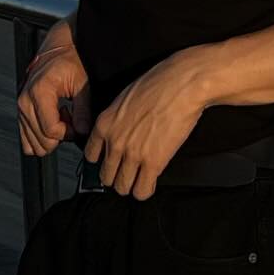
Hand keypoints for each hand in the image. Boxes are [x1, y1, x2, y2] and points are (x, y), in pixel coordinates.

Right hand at [18, 32, 90, 156]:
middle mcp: (25, 100)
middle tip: (72, 120)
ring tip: (62, 118)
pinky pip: (26, 138)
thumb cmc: (70, 61)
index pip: (51, 130)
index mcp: (39, 91)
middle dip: (60, 137)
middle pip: (41, 140)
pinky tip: (52, 120)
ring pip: (32, 143)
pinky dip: (40, 136)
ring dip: (50, 137)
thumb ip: (83, 110)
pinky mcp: (20, 111)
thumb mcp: (82, 83)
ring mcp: (20, 107)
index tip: (79, 126)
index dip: (68, 134)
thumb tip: (83, 132)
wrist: (57, 49)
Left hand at [82, 50, 207, 199]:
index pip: (91, 156)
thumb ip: (117, 120)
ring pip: (122, 187)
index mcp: (105, 123)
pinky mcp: (154, 163)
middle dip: (117, 176)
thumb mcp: (125, 97)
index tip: (111, 161)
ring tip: (140, 178)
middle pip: (106, 176)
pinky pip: (142, 191)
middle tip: (127, 171)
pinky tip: (151, 181)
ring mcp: (133, 154)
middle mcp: (115, 142)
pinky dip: (146, 189)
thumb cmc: (158, 83)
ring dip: (131, 185)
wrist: (182, 83)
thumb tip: (119, 133)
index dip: (102, 161)